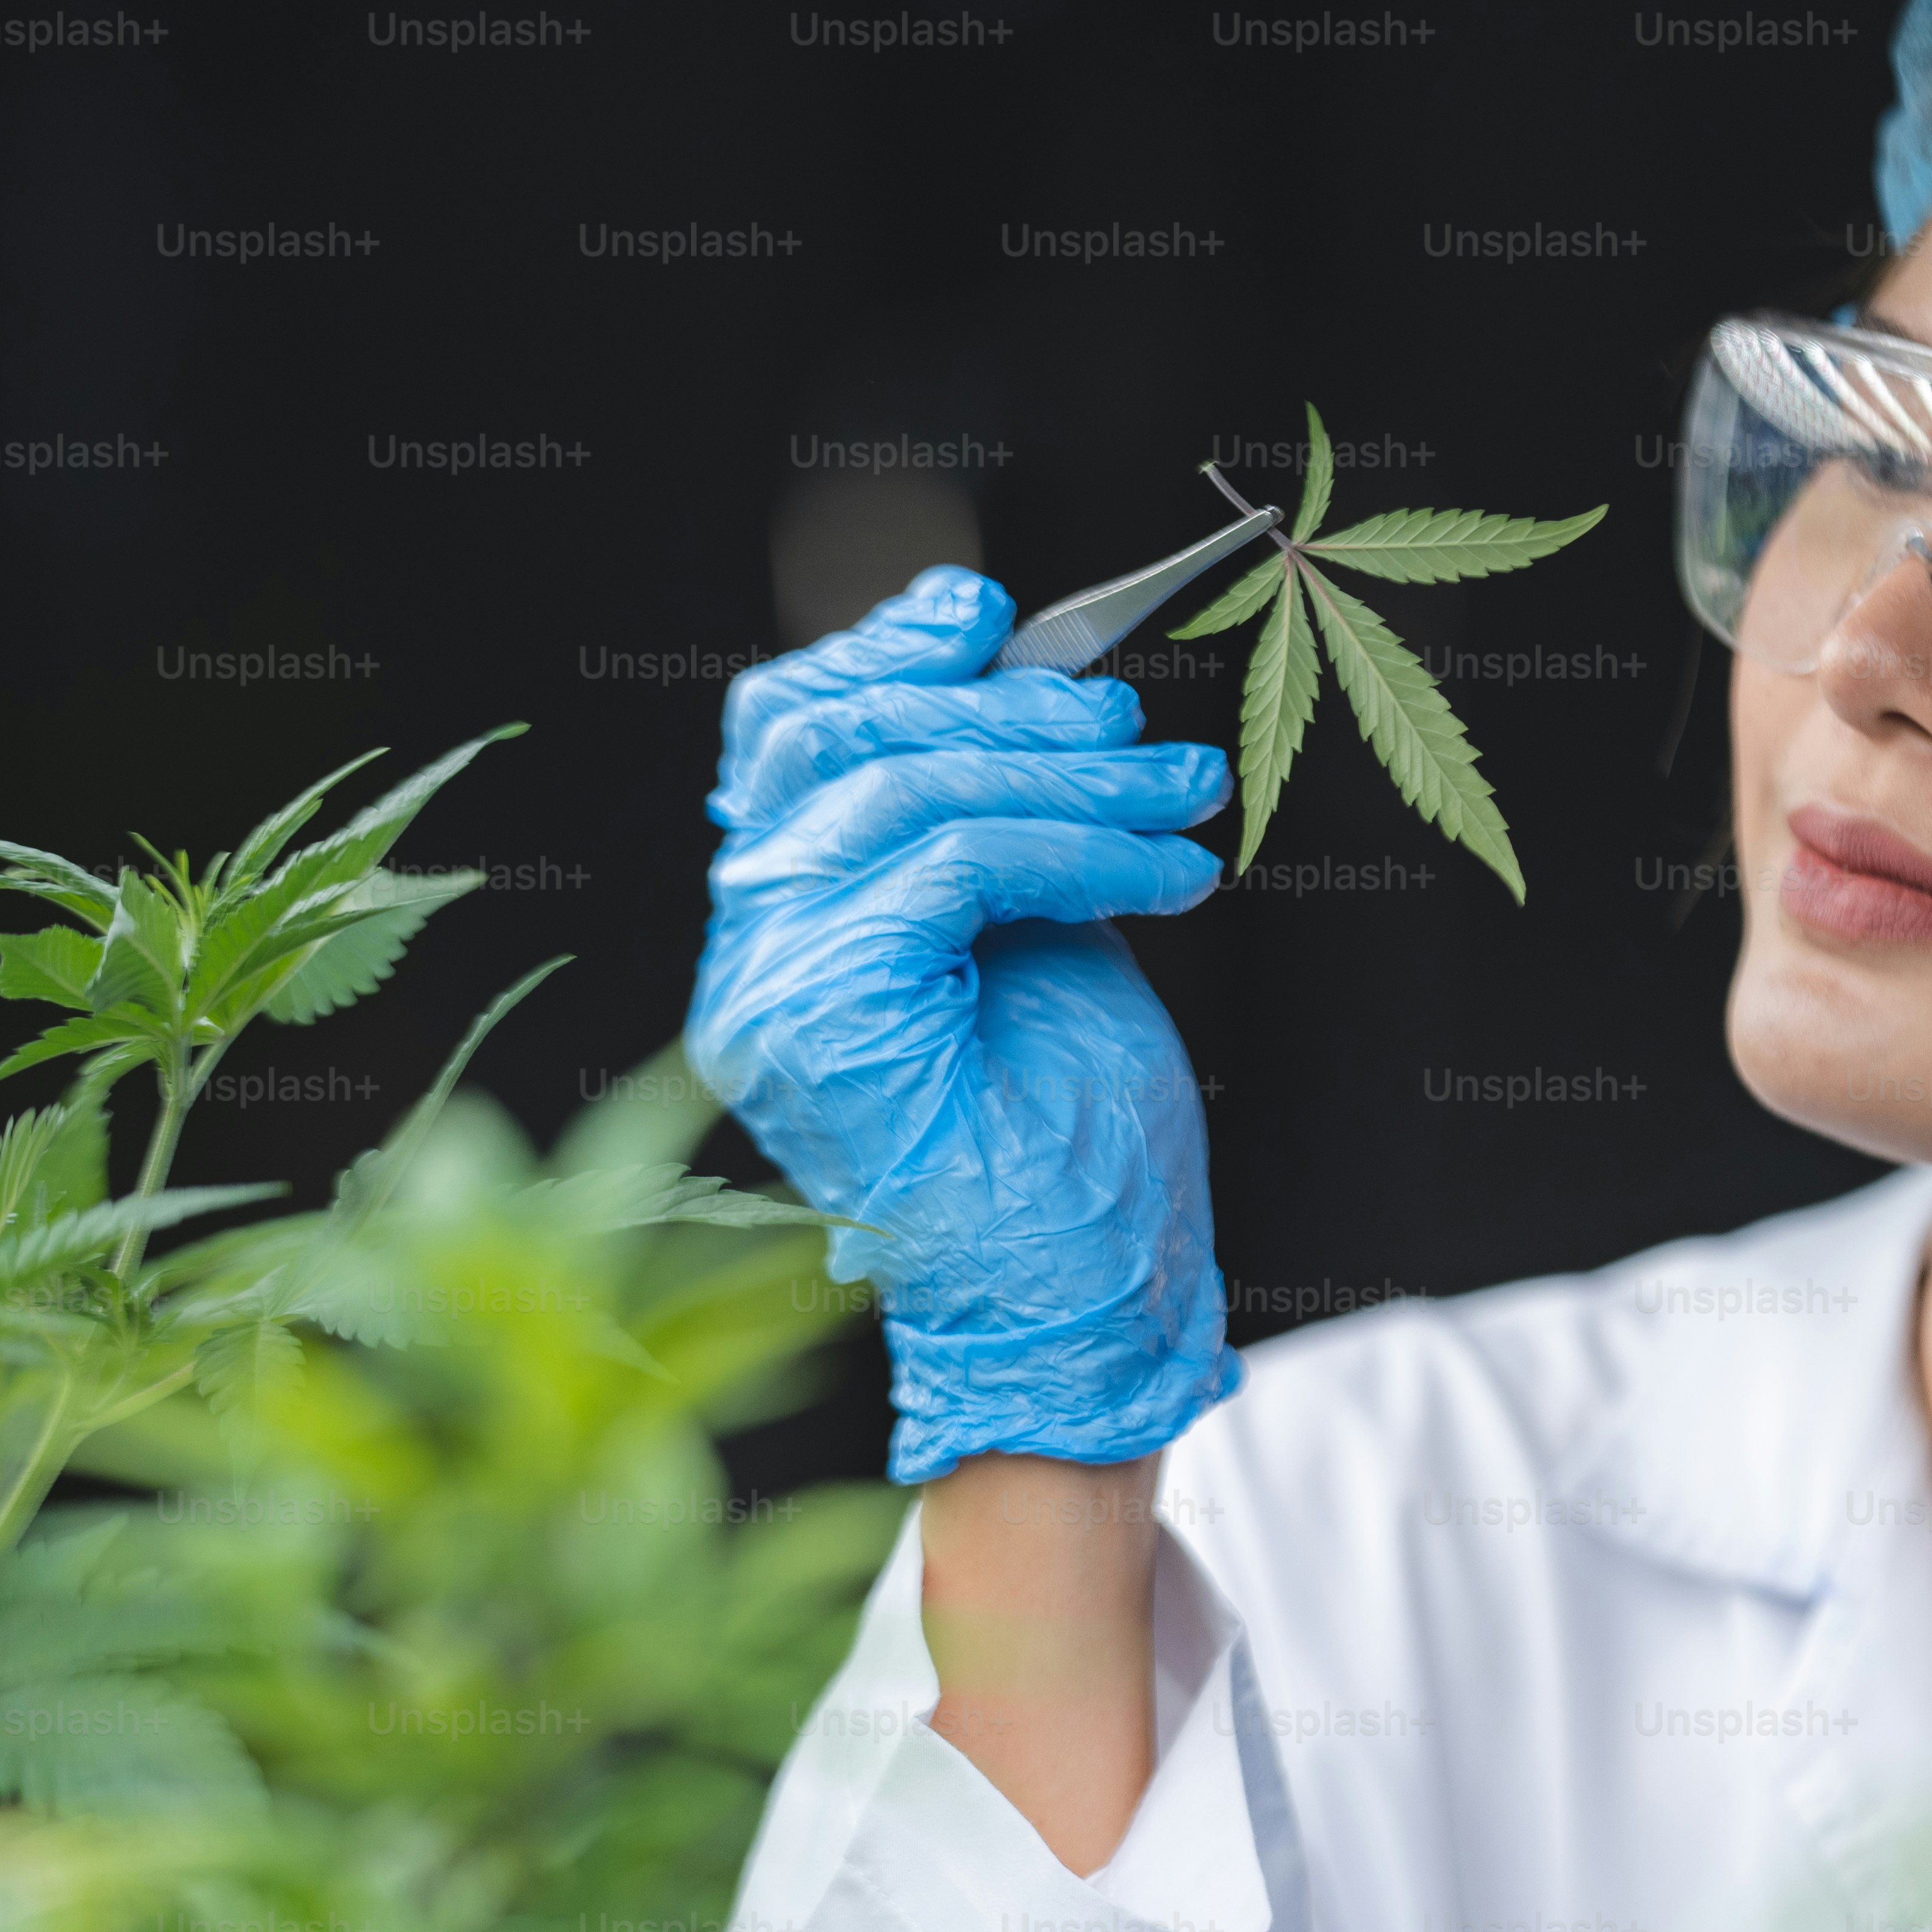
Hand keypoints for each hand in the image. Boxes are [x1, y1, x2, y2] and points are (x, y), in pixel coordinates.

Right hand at [686, 566, 1237, 1484]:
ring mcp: (770, 989)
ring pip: (902, 793)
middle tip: (1141, 731)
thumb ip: (1002, 827)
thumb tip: (1039, 693)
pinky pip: (954, 866)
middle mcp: (752, 956)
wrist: (1084, 1313)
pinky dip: (1081, 846)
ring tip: (1179, 792)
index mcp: (784, 933)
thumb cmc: (1069, 1153)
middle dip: (1008, 711)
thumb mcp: (1039, 942)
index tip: (994, 618)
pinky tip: (1170, 869)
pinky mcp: (825, 1019)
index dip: (882, 654)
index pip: (786, 739)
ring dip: (1067, 773)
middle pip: (839, 744)